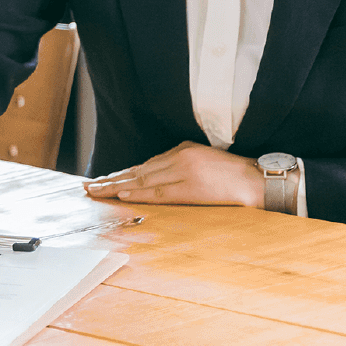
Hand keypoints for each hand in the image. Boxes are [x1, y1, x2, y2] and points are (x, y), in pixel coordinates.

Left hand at [83, 142, 264, 206]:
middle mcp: (179, 157)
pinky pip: (158, 192)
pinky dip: (137, 194)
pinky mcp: (190, 187)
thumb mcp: (204, 160)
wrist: (257, 181)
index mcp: (182, 149)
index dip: (121, 174)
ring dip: (117, 187)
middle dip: (111, 180)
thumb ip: (180, 165)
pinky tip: (120, 196)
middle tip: (89, 187)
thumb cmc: (233, 175)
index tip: (103, 180)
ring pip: (142, 181)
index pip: (144, 165)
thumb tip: (155, 178)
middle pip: (138, 171)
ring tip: (96, 192)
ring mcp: (183, 171)